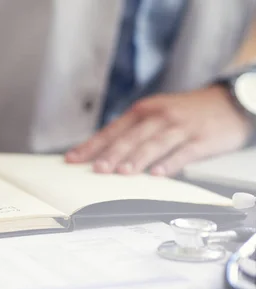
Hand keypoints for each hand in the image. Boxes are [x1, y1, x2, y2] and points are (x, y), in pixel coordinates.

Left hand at [65, 86, 251, 175]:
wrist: (228, 102)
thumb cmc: (183, 114)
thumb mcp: (154, 115)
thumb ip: (131, 134)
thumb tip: (99, 156)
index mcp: (142, 111)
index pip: (111, 131)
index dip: (91, 146)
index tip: (72, 159)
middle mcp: (159, 117)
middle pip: (131, 137)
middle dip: (112, 154)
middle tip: (96, 169)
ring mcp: (180, 127)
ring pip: (155, 144)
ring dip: (137, 159)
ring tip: (122, 173)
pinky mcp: (201, 139)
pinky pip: (184, 152)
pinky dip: (171, 163)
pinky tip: (159, 174)